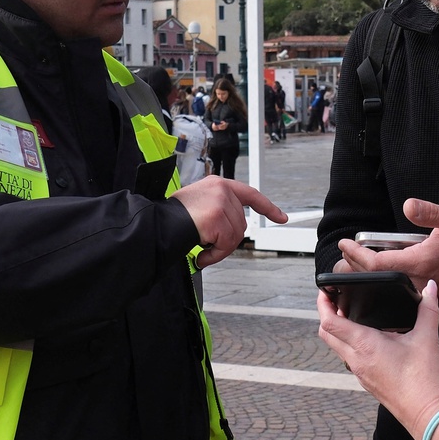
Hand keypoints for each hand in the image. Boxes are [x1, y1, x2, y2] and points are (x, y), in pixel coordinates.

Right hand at [172, 176, 286, 268]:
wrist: (157, 223)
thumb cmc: (172, 217)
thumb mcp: (198, 203)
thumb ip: (217, 209)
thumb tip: (230, 229)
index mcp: (218, 184)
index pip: (250, 194)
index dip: (267, 207)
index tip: (281, 217)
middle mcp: (222, 189)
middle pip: (241, 224)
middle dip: (227, 240)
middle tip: (207, 246)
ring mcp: (221, 202)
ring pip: (235, 236)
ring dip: (219, 249)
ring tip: (201, 248)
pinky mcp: (218, 217)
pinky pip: (227, 245)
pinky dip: (215, 255)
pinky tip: (202, 254)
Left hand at [317, 280, 438, 439]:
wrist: (427, 414)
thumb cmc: (424, 380)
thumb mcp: (427, 339)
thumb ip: (428, 309)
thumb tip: (431, 288)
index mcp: (365, 345)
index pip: (330, 322)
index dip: (323, 304)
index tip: (325, 291)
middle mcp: (356, 360)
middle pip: (326, 334)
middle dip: (326, 314)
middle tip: (334, 300)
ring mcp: (360, 373)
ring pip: (337, 348)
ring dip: (337, 331)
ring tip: (351, 315)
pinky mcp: (367, 381)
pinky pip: (349, 359)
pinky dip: (350, 345)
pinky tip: (369, 339)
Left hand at [335, 200, 438, 291]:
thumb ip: (430, 212)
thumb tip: (409, 206)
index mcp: (420, 262)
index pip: (378, 265)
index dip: (357, 255)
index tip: (345, 244)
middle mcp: (418, 280)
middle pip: (376, 280)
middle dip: (354, 267)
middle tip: (342, 252)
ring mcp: (420, 288)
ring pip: (384, 287)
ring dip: (365, 275)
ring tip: (351, 261)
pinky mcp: (424, 291)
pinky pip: (395, 291)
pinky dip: (379, 282)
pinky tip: (371, 271)